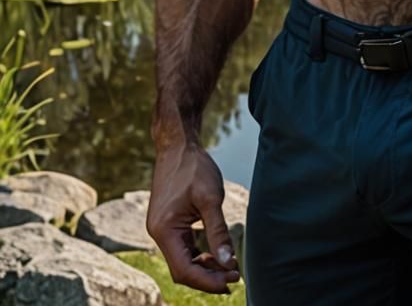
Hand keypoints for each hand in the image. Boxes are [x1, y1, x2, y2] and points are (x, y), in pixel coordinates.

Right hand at [147, 140, 240, 294]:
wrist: (178, 145)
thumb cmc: (193, 168)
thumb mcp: (210, 198)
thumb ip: (218, 232)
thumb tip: (228, 262)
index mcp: (164, 231)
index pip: (184, 270)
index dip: (208, 281)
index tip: (231, 283)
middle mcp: (159, 234)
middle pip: (182, 270)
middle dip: (208, 277)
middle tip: (235, 278)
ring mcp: (162, 229)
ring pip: (183, 260)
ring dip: (205, 267)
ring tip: (230, 268)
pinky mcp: (169, 223)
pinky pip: (184, 248)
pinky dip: (200, 254)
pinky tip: (217, 254)